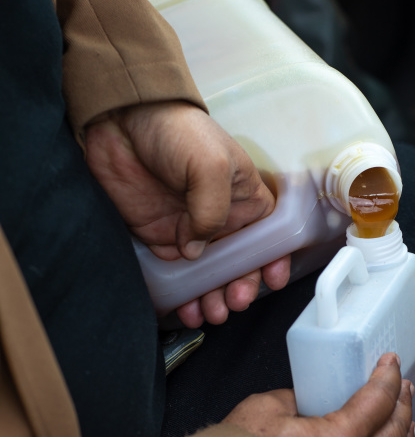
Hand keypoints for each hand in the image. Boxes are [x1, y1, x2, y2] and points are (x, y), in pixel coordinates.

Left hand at [85, 101, 290, 325]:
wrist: (120, 123)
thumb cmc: (177, 132)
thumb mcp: (211, 164)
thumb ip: (212, 210)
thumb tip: (197, 250)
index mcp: (245, 199)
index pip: (267, 238)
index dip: (273, 261)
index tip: (271, 281)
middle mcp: (222, 219)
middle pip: (238, 265)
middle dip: (239, 288)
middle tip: (232, 303)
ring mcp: (190, 232)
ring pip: (209, 277)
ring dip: (212, 298)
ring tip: (212, 313)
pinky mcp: (160, 239)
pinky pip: (177, 275)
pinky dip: (183, 296)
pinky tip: (186, 308)